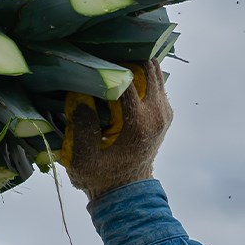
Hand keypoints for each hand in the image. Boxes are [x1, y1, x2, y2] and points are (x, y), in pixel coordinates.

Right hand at [59, 59, 170, 199]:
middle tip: (101, 52)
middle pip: (148, 66)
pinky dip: (139, 73)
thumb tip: (80, 96)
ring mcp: (164, 110)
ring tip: (109, 61)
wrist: (126, 191)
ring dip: (134, 63)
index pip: (127, 79)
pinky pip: (154, 81)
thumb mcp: (84, 159)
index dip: (107, 65)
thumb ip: (82, 127)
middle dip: (125, 57)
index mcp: (140, 123)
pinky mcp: (163, 110)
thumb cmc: (102, 177)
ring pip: (154, 70)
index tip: (90, 57)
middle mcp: (158, 112)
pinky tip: (119, 75)